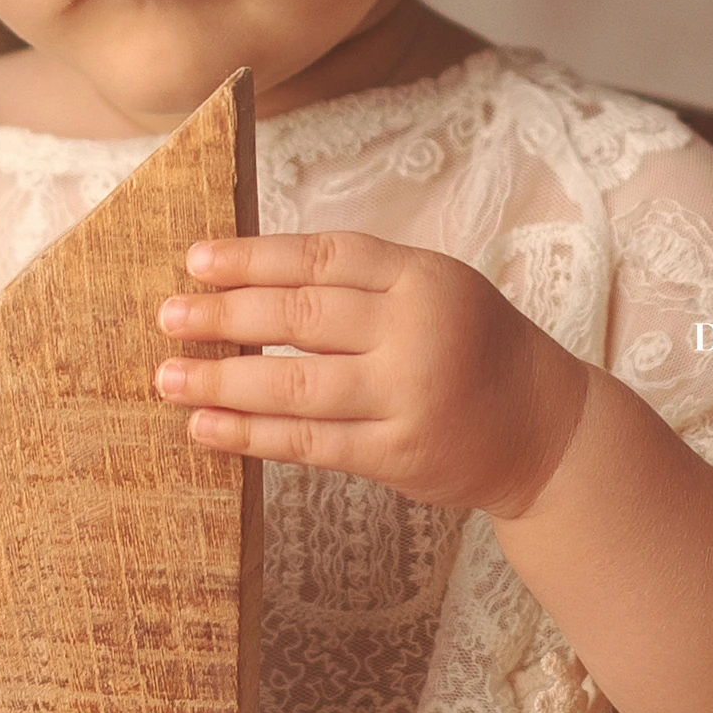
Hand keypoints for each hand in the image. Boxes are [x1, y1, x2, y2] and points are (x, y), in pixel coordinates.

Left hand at [155, 228, 590, 519]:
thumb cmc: (471, 348)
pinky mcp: (396, 455)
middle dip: (224, 314)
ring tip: (168, 376)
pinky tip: (206, 425)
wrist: (543, 428)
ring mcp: (407, 396)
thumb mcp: (433, 289)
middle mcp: (415, 333)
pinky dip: (250, 434)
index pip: (323, 257)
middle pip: (301, 316)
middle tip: (168, 315)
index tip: (196, 260)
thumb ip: (360, 281)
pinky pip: (309, 442)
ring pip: (295, 384)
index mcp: (422, 278)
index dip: (254, 256)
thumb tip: (249, 276)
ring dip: (223, 379)